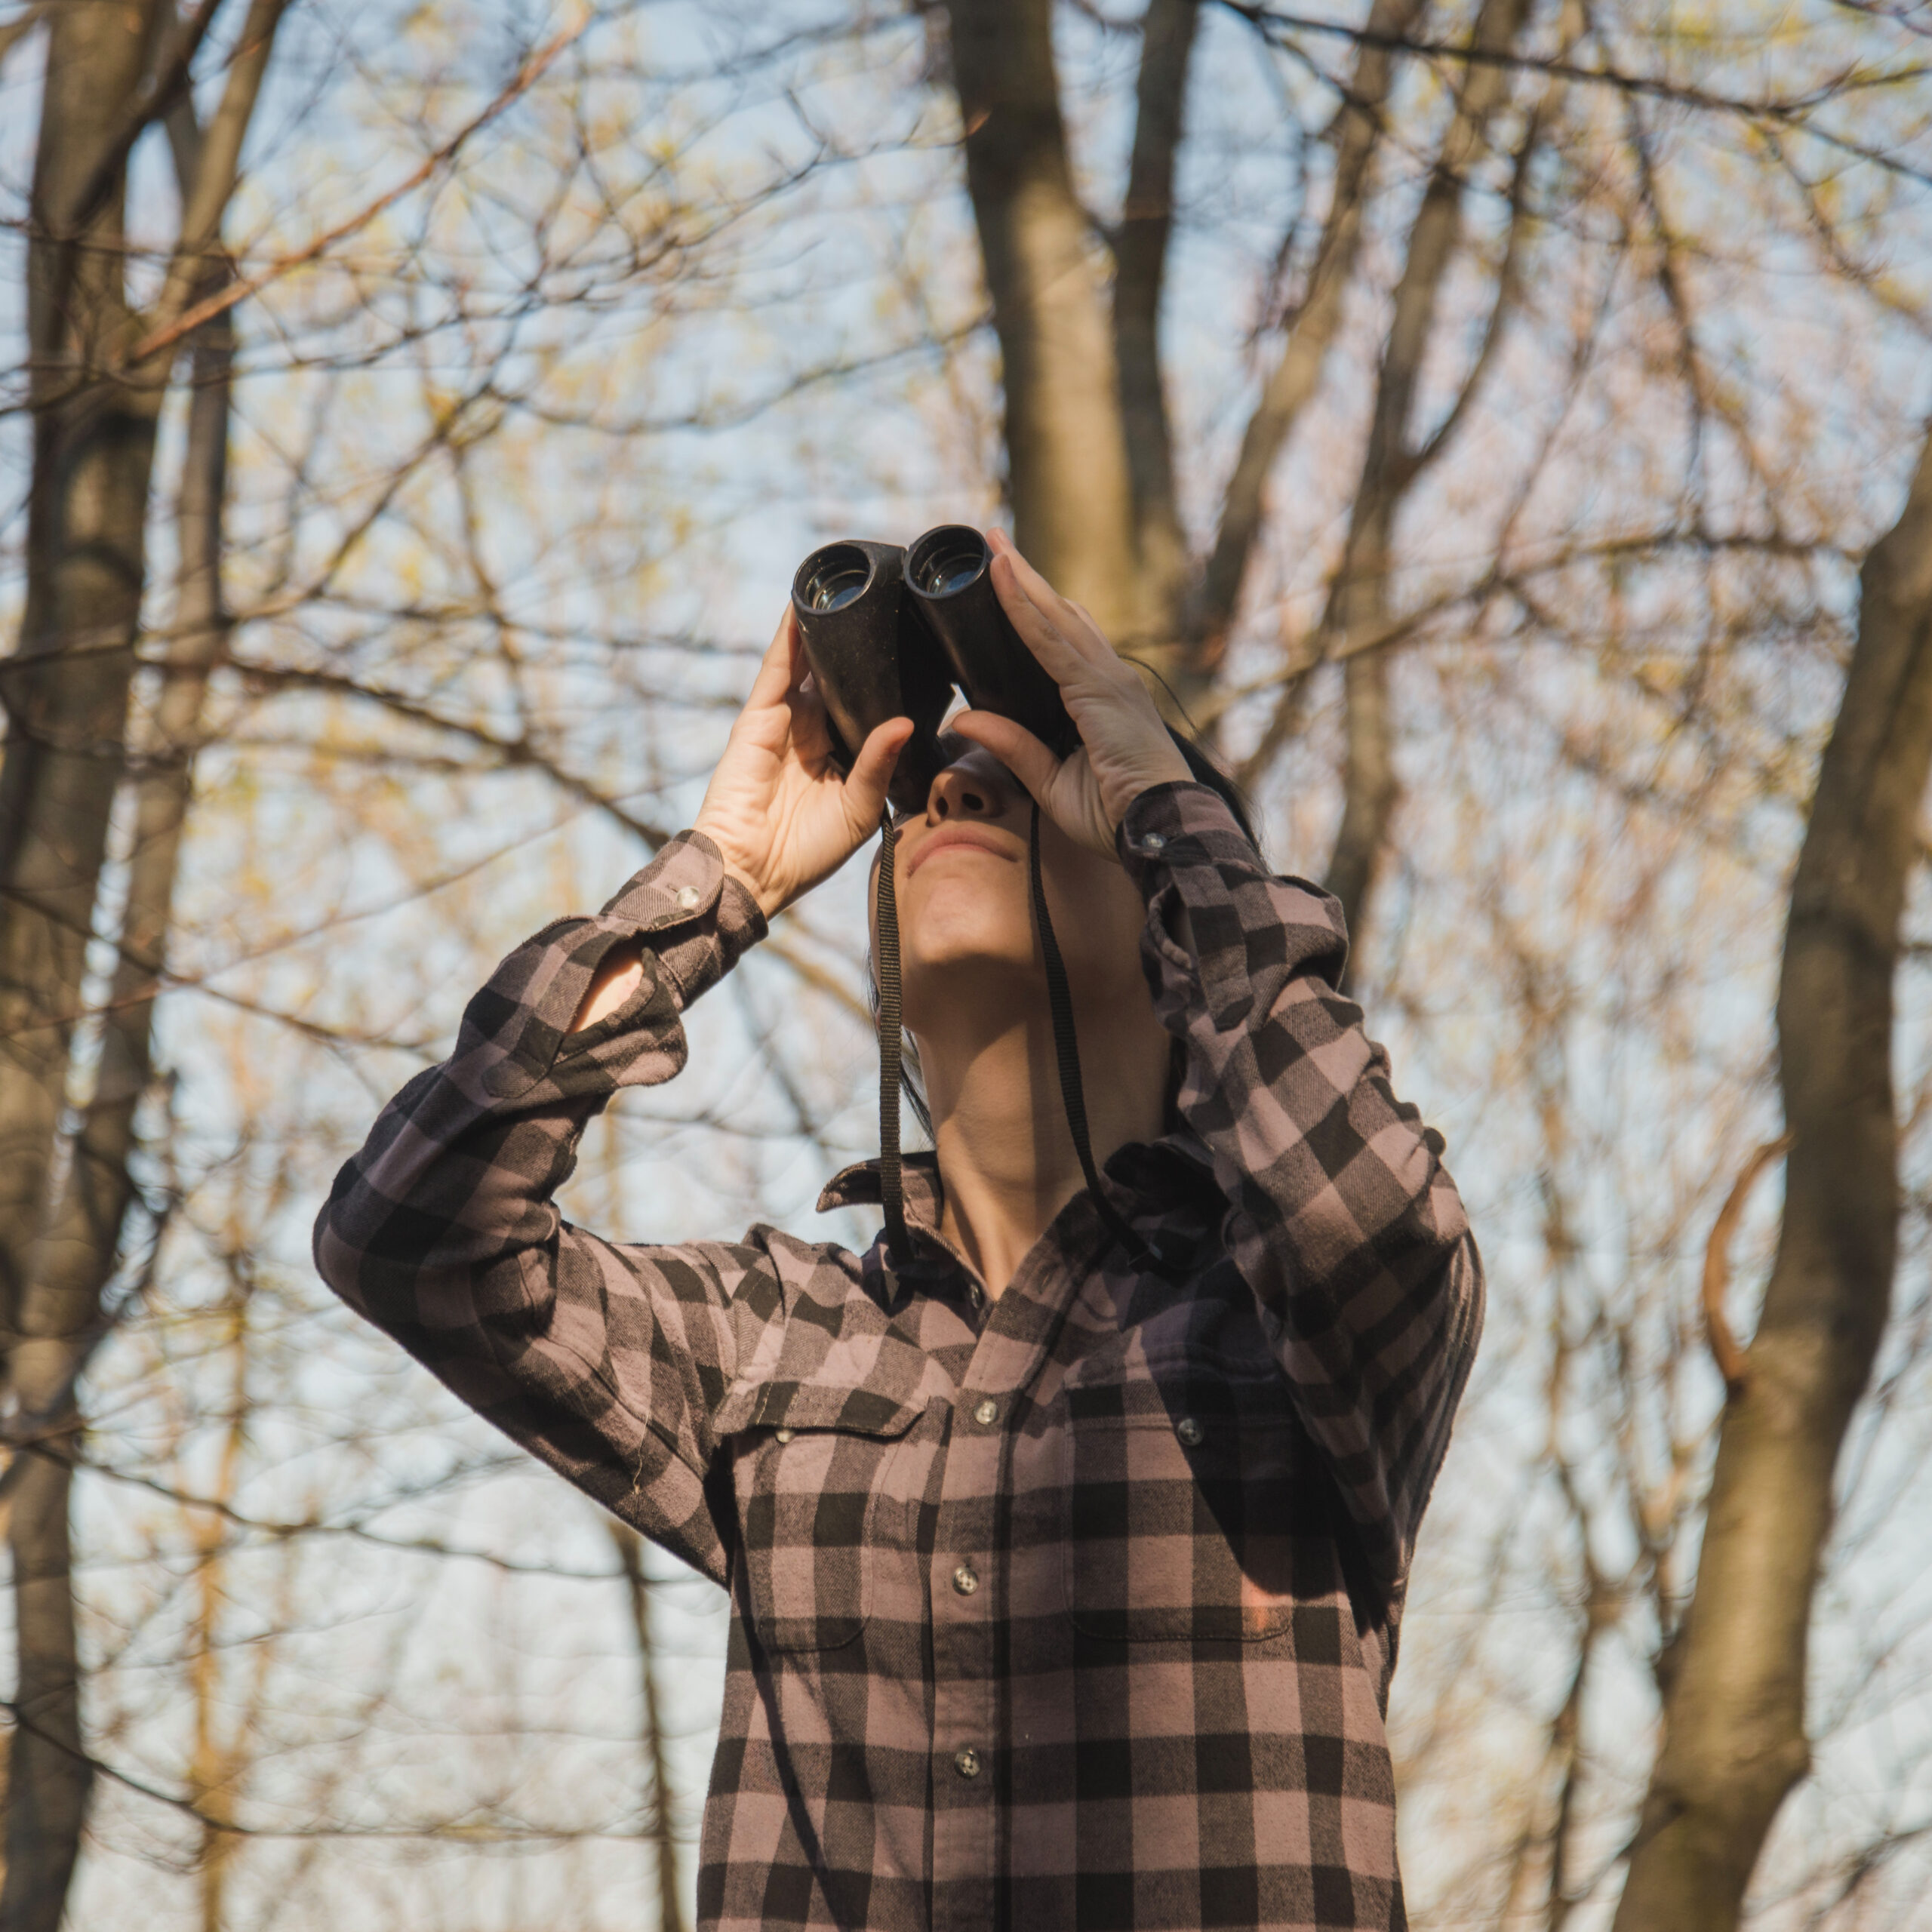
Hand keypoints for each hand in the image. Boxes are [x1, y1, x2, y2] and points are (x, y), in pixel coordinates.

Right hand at [692, 609, 911, 918]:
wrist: (751, 872)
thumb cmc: (806, 853)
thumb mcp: (860, 809)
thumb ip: (879, 763)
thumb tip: (903, 721)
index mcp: (841, 754)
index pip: (867, 704)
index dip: (887, 677)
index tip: (922, 646)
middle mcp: (814, 730)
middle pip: (841, 675)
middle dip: (861, 643)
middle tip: (894, 602)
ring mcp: (785, 720)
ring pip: (810, 662)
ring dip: (827, 627)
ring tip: (852, 587)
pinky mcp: (759, 716)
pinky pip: (777, 667)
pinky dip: (790, 635)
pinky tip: (805, 604)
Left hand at [949, 530, 1191, 856]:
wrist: (1161, 833)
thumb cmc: (1117, 816)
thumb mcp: (1050, 782)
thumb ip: (1013, 747)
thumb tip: (963, 718)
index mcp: (1102, 699)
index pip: (1064, 641)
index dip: (1035, 608)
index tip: (1008, 578)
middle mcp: (1110, 679)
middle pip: (1061, 615)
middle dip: (1027, 579)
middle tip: (995, 543)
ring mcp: (1109, 679)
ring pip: (1057, 616)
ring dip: (1022, 579)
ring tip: (994, 545)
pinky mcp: (1100, 689)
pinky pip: (1051, 640)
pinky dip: (1023, 607)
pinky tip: (1002, 577)